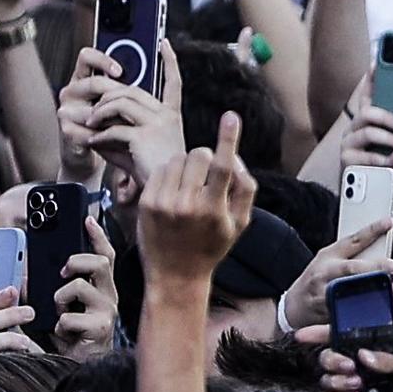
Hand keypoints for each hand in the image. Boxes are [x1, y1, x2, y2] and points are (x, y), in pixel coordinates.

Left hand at [135, 112, 255, 279]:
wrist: (175, 275)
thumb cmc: (211, 247)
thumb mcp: (239, 224)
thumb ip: (245, 189)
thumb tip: (235, 157)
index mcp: (214, 211)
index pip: (222, 167)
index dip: (228, 139)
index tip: (231, 116)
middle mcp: (188, 206)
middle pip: (199, 155)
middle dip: (206, 158)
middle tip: (206, 176)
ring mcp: (164, 203)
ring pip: (178, 158)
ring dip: (187, 165)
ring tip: (188, 186)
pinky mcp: (147, 202)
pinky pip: (161, 168)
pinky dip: (170, 173)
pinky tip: (173, 191)